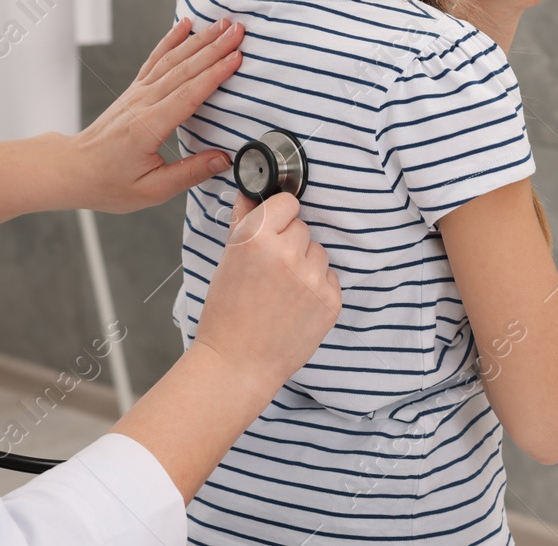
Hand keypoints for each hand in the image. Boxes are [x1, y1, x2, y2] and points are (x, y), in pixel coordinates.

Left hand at [66, 17, 243, 212]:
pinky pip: (155, 59)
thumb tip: (224, 159)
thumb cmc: (109, 183)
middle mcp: (142, 103)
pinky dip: (171, 39)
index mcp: (148, 127)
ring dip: (199, 40)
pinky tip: (184, 25)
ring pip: (171, 60)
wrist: (74, 169)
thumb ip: (190, 173)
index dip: (214, 74)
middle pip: (184, 69)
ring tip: (222, 25)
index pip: (187, 94)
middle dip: (214, 48)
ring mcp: (136, 93)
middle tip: (239, 31)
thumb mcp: (152, 190)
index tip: (237, 57)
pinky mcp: (134, 91)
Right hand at [193, 192, 341, 395]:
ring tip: (283, 289)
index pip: (286, 203)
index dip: (278, 216)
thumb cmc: (226, 313)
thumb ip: (244, 222)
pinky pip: (331, 278)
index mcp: (256, 238)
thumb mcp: (228, 260)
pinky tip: (296, 304)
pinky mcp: (331, 301)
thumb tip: (251, 194)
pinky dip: (317, 287)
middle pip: (302, 228)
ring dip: (305, 264)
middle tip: (270, 269)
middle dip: (289, 242)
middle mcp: (287, 253)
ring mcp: (313, 278)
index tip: (272, 229)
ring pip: (318, 252)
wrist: (238, 362)